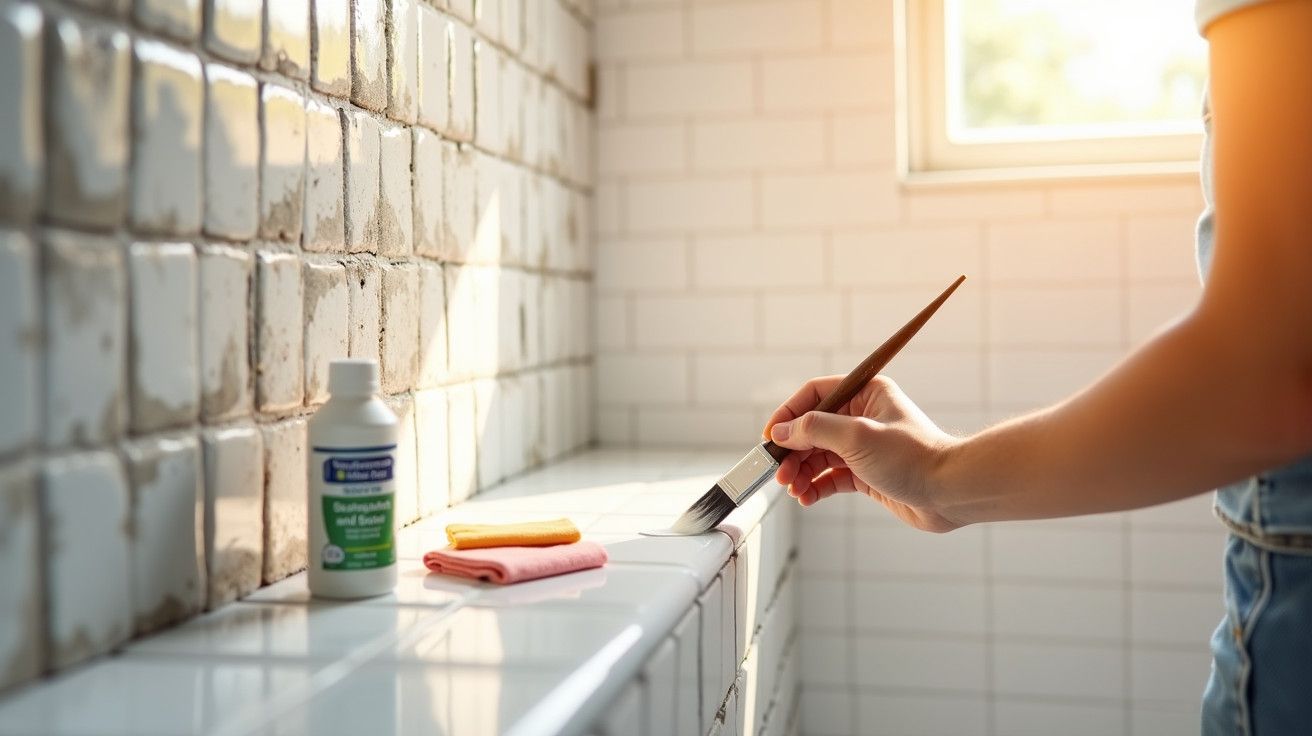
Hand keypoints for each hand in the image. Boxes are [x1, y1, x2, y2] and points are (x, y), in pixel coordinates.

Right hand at [762, 375, 962, 531]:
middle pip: (812, 428)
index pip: (815, 394)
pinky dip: (815, 487)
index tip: (771, 436)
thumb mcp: (857, 436)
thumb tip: (782, 432)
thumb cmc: (913, 457)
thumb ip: (815, 430)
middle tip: (778, 471)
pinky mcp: (865, 473)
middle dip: (792, 450)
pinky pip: (830, 476)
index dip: (789, 414)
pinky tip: (806, 497)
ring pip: (818, 455)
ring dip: (801, 472)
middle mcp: (862, 416)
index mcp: (865, 393)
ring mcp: (863, 446)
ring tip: (792, 488)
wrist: (949, 492)